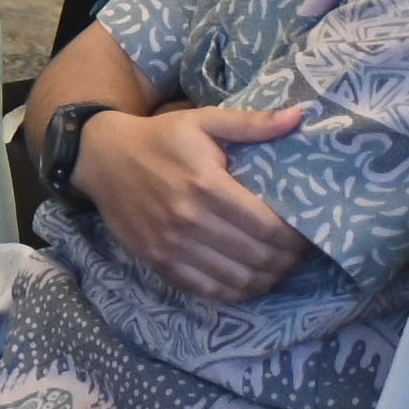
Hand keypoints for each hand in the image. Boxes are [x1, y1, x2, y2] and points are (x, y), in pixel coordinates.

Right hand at [73, 105, 312, 301]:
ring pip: (238, 279)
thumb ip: (252, 123)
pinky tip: (248, 279)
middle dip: (288, 260)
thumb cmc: (159, 138)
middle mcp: (190, 219)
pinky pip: (209, 290)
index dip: (297, 238)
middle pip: (259, 257)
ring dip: (267, 278)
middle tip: (296, 253)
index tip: (307, 234)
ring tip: (277, 267)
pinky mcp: (158, 260)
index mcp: (206, 184)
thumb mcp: (203, 122)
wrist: (101, 156)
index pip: (269, 227)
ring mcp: (172, 244)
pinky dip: (236, 291)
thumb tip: (299, 116)